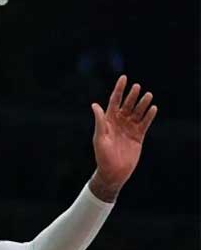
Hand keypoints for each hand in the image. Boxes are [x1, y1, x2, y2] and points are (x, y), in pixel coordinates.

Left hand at [90, 75, 157, 198]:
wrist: (113, 171)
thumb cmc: (102, 155)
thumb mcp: (100, 137)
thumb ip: (100, 121)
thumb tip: (95, 105)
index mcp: (108, 120)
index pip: (114, 101)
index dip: (119, 89)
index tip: (123, 78)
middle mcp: (119, 122)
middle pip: (127, 105)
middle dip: (132, 96)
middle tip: (137, 86)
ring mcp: (129, 128)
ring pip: (137, 113)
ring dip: (142, 104)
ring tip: (148, 95)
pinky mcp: (138, 136)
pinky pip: (145, 123)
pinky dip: (149, 116)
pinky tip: (153, 108)